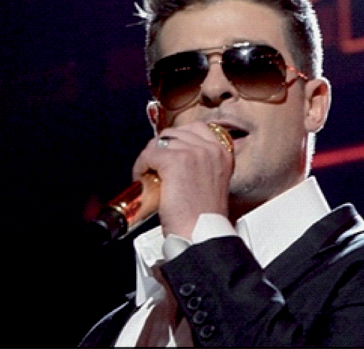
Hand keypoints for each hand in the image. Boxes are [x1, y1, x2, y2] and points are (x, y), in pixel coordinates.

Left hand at [132, 122, 233, 239]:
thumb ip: (202, 165)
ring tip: (148, 174)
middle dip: (161, 148)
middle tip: (155, 166)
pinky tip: (143, 179)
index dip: (178, 138)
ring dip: (149, 157)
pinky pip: (149, 154)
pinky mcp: (175, 161)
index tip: (169, 150)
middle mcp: (210, 149)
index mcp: (223, 153)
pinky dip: (140, 166)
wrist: (201, 234)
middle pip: (175, 133)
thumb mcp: (212, 183)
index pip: (197, 128)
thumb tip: (179, 156)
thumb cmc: (204, 217)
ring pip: (160, 142)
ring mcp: (193, 153)